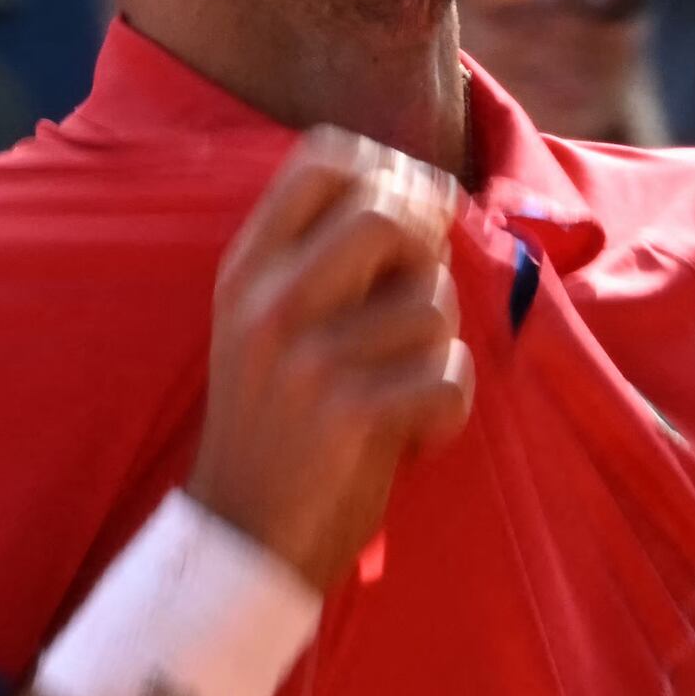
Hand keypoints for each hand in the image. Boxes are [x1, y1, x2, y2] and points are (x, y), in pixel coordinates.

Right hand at [191, 130, 473, 586]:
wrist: (244, 536)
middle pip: (389, 214)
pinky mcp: (349, 417)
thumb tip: (432, 194)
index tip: (411, 216)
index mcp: (246, 268)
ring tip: (399, 388)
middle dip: (428, 254)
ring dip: (439, 349)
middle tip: (418, 305)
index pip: (321, 159)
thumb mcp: (269, 324)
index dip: (389, 171)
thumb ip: (327, 258)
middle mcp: (268, 303)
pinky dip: (449, 410)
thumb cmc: (280, 422)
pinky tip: (412, 433)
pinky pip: (451, 376)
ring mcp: (306, 360)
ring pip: (433, 304)